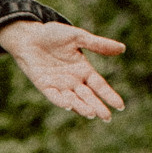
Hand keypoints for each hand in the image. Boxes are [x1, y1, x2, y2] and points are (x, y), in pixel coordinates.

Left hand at [0, 17, 126, 118]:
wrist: (29, 35)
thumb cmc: (53, 35)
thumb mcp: (78, 37)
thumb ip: (98, 44)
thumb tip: (123, 48)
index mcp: (83, 70)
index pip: (99, 85)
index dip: (109, 95)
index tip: (120, 106)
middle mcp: (73, 80)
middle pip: (88, 96)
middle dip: (97, 106)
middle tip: (107, 117)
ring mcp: (59, 84)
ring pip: (73, 99)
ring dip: (81, 107)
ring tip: (91, 114)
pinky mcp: (44, 85)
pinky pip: (54, 95)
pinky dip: (61, 100)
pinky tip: (69, 105)